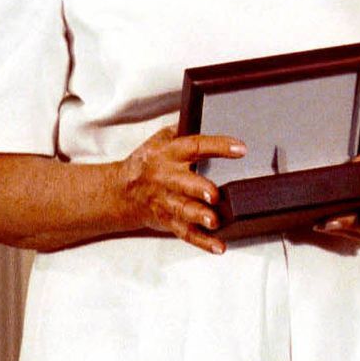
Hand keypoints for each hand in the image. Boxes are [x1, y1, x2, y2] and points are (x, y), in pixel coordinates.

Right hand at [115, 125, 244, 253]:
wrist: (119, 192)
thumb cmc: (147, 161)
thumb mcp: (159, 139)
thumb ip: (181, 129)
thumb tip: (205, 114)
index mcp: (168, 153)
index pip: (194, 146)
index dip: (217, 146)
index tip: (240, 148)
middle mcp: (166, 177)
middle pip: (182, 183)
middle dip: (198, 189)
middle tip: (215, 195)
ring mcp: (165, 201)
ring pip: (182, 210)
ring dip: (198, 216)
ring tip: (215, 221)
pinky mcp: (168, 220)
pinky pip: (185, 232)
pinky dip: (202, 242)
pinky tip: (219, 246)